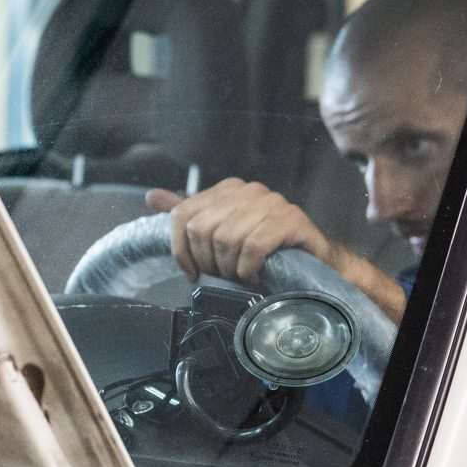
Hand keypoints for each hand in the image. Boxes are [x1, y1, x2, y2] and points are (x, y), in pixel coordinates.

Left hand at [147, 179, 407, 321]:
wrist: (316, 267)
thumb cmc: (264, 254)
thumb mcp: (221, 233)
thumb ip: (188, 214)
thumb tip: (151, 197)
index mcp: (228, 189)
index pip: (182, 214)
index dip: (181, 249)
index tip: (192, 273)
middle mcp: (249, 190)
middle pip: (203, 229)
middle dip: (208, 262)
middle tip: (224, 277)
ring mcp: (272, 202)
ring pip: (227, 239)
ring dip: (231, 268)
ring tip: (242, 277)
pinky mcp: (292, 219)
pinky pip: (254, 246)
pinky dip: (249, 268)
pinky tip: (256, 276)